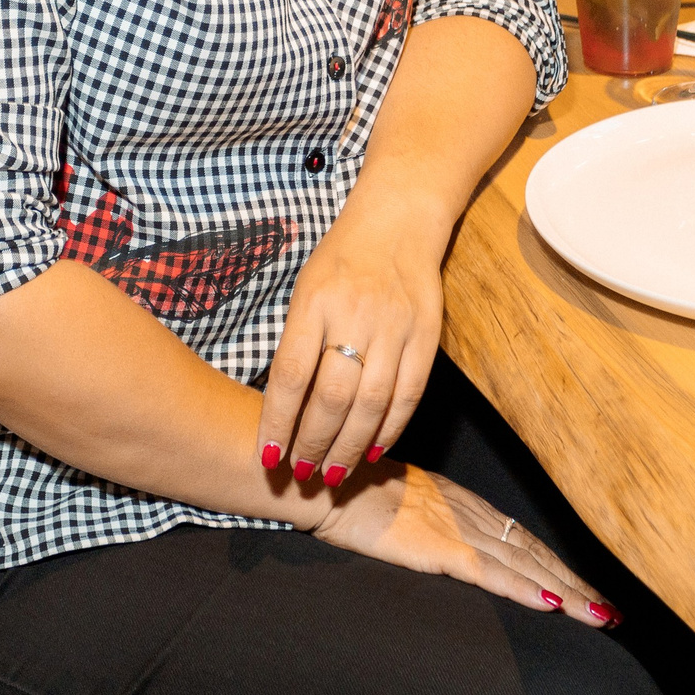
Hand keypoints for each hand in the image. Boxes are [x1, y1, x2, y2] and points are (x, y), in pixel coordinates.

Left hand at [258, 206, 441, 483]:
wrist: (398, 220)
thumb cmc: (340, 261)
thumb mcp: (305, 290)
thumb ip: (296, 344)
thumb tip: (281, 411)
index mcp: (314, 302)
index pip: (291, 375)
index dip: (278, 422)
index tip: (267, 456)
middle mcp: (354, 315)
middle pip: (332, 397)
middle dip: (314, 444)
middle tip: (300, 475)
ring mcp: (394, 326)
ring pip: (371, 403)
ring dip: (350, 448)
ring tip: (333, 475)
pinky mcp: (426, 335)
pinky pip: (408, 394)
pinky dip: (390, 429)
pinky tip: (373, 452)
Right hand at [315, 463, 619, 628]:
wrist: (324, 483)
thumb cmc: (352, 493)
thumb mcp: (404, 504)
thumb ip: (434, 521)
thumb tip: (454, 544)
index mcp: (462, 501)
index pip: (522, 537)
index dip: (557, 564)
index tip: (587, 587)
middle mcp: (468, 511)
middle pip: (533, 551)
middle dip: (575, 583)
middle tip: (611, 611)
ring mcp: (456, 527)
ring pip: (524, 562)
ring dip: (566, 590)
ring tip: (597, 614)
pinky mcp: (438, 546)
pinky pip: (490, 572)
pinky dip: (524, 588)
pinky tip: (550, 603)